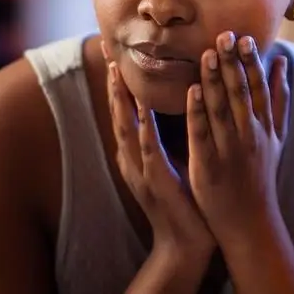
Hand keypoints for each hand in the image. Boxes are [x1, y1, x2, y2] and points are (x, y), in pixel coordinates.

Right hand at [104, 42, 215, 265]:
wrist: (187, 242)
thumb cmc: (186, 199)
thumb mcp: (176, 159)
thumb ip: (173, 134)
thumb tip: (184, 99)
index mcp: (138, 154)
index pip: (125, 112)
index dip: (118, 85)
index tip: (115, 55)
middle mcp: (133, 160)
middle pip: (118, 115)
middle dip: (112, 85)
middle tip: (106, 53)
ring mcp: (142, 171)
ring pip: (126, 128)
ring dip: (121, 100)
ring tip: (117, 72)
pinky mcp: (157, 181)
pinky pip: (149, 148)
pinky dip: (145, 125)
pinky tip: (144, 105)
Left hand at [186, 32, 289, 249]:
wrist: (250, 222)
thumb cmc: (261, 176)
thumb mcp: (278, 136)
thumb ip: (280, 99)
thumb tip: (282, 63)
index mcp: (265, 126)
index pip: (259, 88)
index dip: (251, 62)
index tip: (244, 38)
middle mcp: (250, 135)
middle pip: (241, 94)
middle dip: (232, 63)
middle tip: (224, 34)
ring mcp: (230, 150)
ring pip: (221, 110)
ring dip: (215, 80)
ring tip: (207, 54)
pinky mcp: (208, 166)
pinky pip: (202, 135)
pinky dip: (198, 113)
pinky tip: (192, 91)